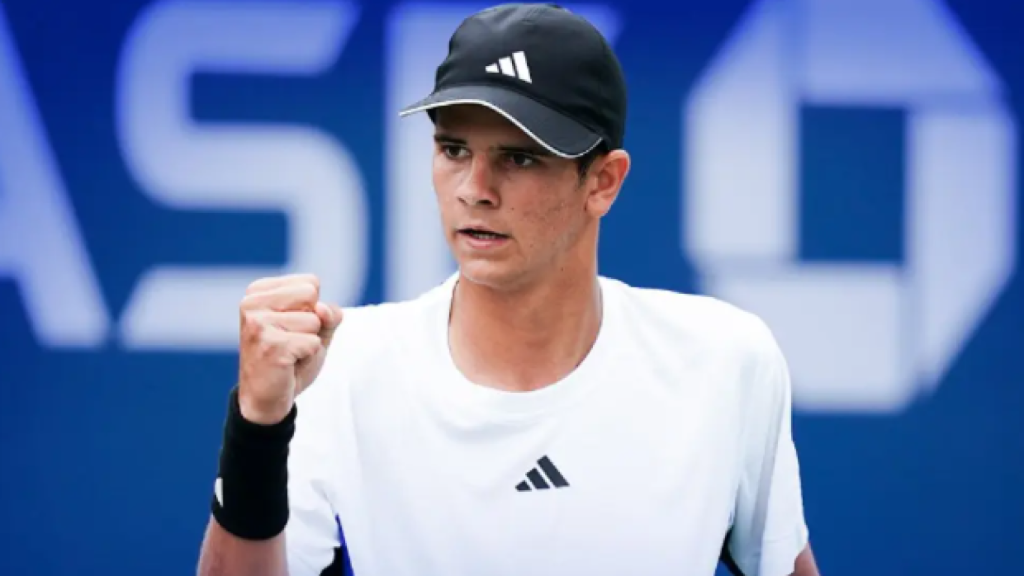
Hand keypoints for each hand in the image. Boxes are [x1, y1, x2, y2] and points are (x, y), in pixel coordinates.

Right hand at [236, 273, 342, 424]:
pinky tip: (287, 365)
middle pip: (312, 295)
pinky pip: (313, 342)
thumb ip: (328, 312)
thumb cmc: (291, 359)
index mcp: (258, 291)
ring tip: (289, 354)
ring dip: (310, 342)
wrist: (267, 399)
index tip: (291, 328)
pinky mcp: (270, 345)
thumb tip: (321, 309)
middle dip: (312, 322)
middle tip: (291, 342)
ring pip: (314, 320)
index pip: (311, 283)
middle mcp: (251, 303)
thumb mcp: (317, 328)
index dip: (312, 309)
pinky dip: (308, 356)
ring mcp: (258, 324)